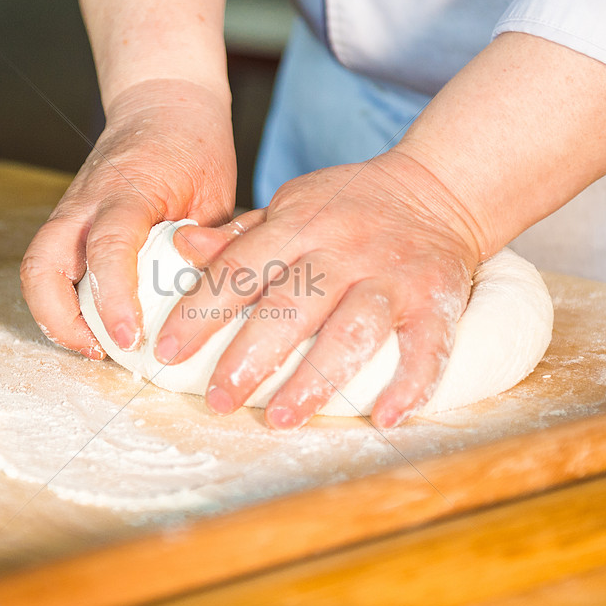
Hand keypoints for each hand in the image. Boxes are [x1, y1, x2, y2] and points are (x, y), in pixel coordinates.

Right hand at [20, 78, 235, 357]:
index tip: (130, 337)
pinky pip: (49, 268)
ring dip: (55, 317)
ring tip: (95, 346)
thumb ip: (209, 246)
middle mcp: (86, 202)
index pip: (108, 246)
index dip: (114, 298)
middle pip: (42, 265)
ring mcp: (70, 212)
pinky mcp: (68, 225)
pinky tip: (94, 325)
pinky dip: (62, 302)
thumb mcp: (216, 193)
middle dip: (60, 320)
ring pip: (36, 269)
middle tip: (100, 351)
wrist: (162, 104)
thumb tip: (213, 302)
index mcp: (129, 189)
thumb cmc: (193, 148)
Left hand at [157, 150, 482, 428]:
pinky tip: (385, 419)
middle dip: (251, 355)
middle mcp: (344, 249)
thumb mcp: (293, 206)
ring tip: (281, 418)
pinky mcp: (435, 300)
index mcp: (300, 224)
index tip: (167, 352)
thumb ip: (242, 235)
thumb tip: (182, 248)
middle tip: (219, 400)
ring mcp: (392, 276)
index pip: (240, 268)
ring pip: (353, 330)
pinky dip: (411, 384)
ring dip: (317, 379)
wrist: (438, 187)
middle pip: (292, 305)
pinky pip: (428, 346)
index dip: (200, 311)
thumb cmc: (352, 206)